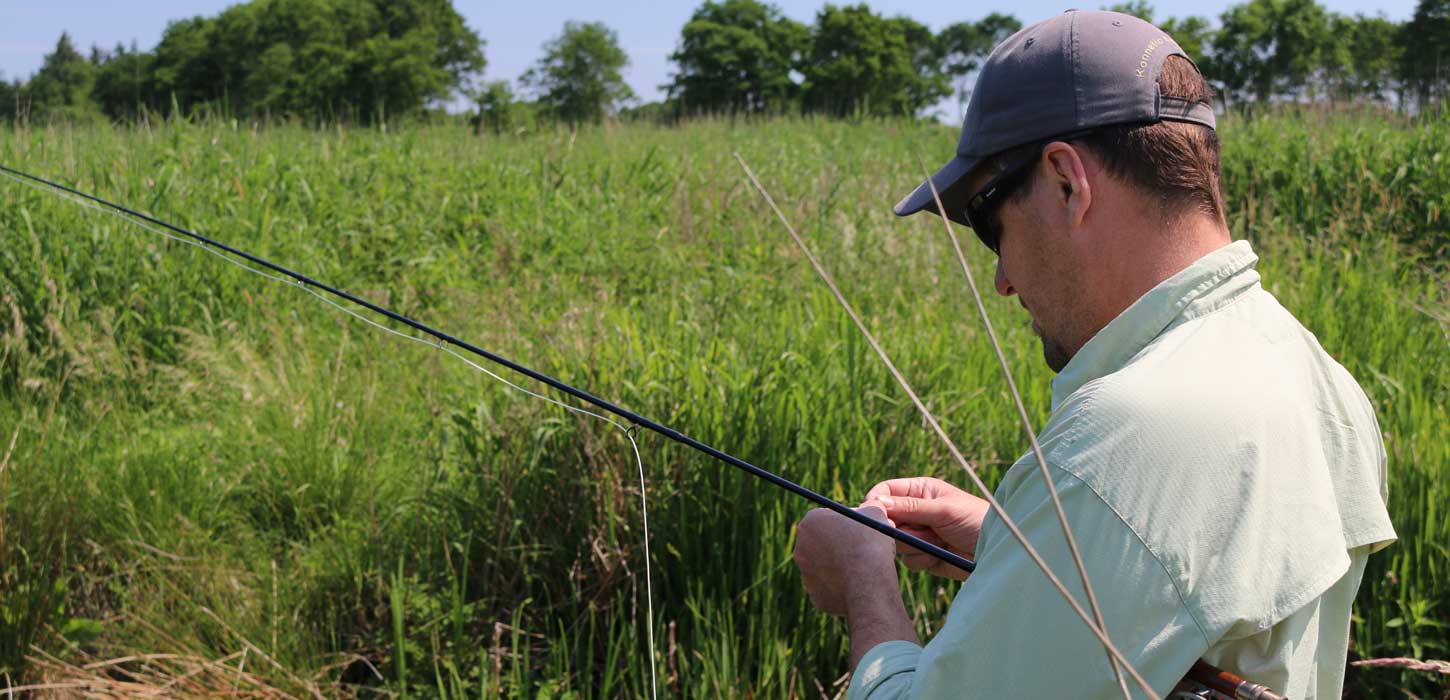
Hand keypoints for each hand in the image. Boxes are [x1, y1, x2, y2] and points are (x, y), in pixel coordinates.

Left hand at [792, 504, 898, 615]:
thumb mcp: (876, 513)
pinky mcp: (814, 595)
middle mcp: (801, 547)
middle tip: (860, 548)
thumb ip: (869, 507)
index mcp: (810, 522)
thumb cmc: (870, 543)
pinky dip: (841, 587)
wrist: (868, 582)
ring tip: (861, 569)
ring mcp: (805, 573)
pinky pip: (829, 588)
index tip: (860, 529)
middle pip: (822, 542)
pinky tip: (857, 586)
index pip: (827, 518)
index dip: (846, 522)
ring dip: (839, 566)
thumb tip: (872, 505)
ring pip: (824, 566)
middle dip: (838, 544)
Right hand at [865, 477, 988, 579]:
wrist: (995, 550)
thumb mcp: (943, 510)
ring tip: (939, 540)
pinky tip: (940, 553)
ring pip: (895, 542)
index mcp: (920, 491)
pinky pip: (908, 560)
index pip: (886, 491)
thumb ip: (910, 508)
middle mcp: (915, 512)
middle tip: (916, 531)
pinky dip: (922, 558)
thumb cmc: (975, 520)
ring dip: (915, 544)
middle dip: (899, 528)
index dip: (876, 502)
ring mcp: (918, 534)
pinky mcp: (923, 555)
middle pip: (887, 520)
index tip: (873, 514)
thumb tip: (877, 503)